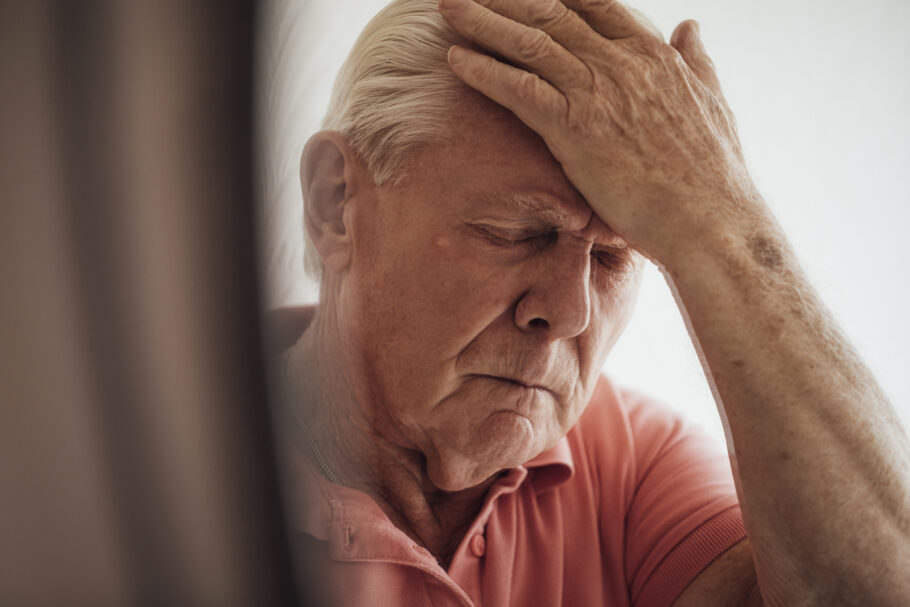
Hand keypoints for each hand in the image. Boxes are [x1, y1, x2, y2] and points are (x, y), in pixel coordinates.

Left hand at [438, 0, 760, 260]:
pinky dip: (485, 71)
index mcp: (652, 54)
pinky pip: (519, 89)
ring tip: (448, 7)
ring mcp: (597, 93)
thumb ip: (695, 61)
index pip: (594, 4)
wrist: (710, 220)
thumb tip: (690, 26)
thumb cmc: (713, 174)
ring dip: (483, 22)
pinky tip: (455, 59)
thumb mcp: (712, 102)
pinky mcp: (576, 129)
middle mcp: (621, 63)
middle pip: (552, 14)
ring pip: (529, 44)